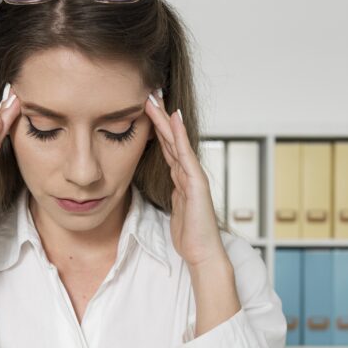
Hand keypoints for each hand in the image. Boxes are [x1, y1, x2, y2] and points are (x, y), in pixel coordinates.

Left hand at [143, 93, 226, 269]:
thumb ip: (170, 194)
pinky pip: (185, 154)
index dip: (156, 129)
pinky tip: (173, 118)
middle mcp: (188, 173)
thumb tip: (163, 185)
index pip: (167, 149)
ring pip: (177, 141)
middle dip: (159, 118)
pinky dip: (180, 135)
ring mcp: (194, 176)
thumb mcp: (173, 210)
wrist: (203, 253)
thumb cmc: (190, 236)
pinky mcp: (197, 182)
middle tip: (148, 94)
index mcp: (180, 180)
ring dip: (165, 120)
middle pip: (171, 139)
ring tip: (155, 99)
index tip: (144, 110)